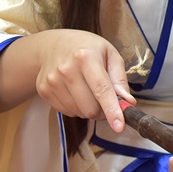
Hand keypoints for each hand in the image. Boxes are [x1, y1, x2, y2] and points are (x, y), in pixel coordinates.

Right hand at [19, 29, 135, 132]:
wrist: (52, 45)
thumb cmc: (87, 48)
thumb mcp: (110, 54)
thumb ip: (120, 79)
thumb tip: (128, 102)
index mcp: (86, 57)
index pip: (101, 89)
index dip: (111, 110)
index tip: (119, 126)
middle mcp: (66, 69)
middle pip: (90, 108)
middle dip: (103, 111)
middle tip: (106, 101)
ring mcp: (52, 81)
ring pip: (79, 113)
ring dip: (89, 109)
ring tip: (88, 92)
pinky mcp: (44, 91)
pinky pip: (67, 112)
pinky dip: (76, 108)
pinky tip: (76, 93)